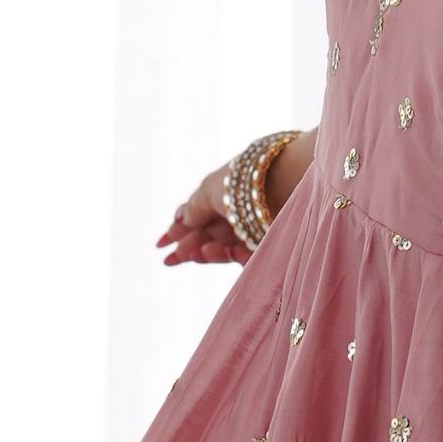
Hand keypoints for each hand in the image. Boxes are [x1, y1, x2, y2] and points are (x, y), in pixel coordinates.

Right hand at [157, 131, 313, 266]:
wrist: (283, 182)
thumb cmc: (243, 182)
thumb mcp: (210, 191)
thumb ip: (194, 208)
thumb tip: (179, 220)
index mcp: (222, 197)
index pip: (196, 219)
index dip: (177, 234)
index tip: (159, 247)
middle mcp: (237, 214)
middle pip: (207, 238)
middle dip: (188, 249)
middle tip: (171, 259)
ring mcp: (253, 230)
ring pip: (224, 250)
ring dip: (209, 254)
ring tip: (200, 252)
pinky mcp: (269, 245)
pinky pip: (248, 258)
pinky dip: (236, 256)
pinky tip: (230, 251)